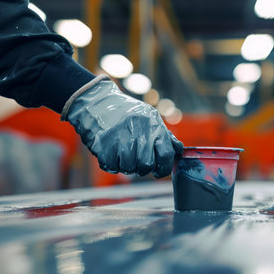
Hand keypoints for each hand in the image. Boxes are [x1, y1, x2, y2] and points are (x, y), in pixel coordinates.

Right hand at [62, 76, 182, 176]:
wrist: (95, 101)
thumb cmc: (124, 111)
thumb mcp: (148, 116)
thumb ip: (164, 134)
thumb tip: (178, 151)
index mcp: (152, 124)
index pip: (166, 155)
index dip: (163, 168)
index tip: (158, 171)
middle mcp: (138, 131)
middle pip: (146, 165)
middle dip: (142, 168)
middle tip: (136, 162)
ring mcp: (120, 138)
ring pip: (129, 168)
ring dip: (125, 166)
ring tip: (121, 154)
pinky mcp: (103, 145)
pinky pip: (112, 166)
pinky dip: (111, 164)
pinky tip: (110, 152)